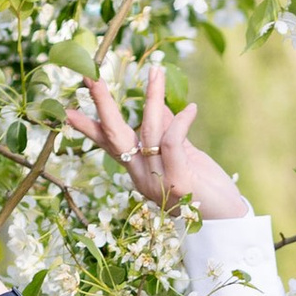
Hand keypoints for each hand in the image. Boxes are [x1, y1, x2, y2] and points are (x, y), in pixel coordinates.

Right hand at [63, 58, 249, 219]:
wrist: (228, 223)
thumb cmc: (207, 190)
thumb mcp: (184, 157)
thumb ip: (168, 134)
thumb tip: (159, 107)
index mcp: (138, 171)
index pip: (109, 145)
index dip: (88, 127)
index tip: (66, 111)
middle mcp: (141, 177)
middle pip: (115, 136)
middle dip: (103, 105)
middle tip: (92, 77)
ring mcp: (157, 181)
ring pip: (147, 131)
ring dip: (151, 98)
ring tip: (156, 71)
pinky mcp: (178, 182)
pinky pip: (172, 142)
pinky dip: (180, 121)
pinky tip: (191, 108)